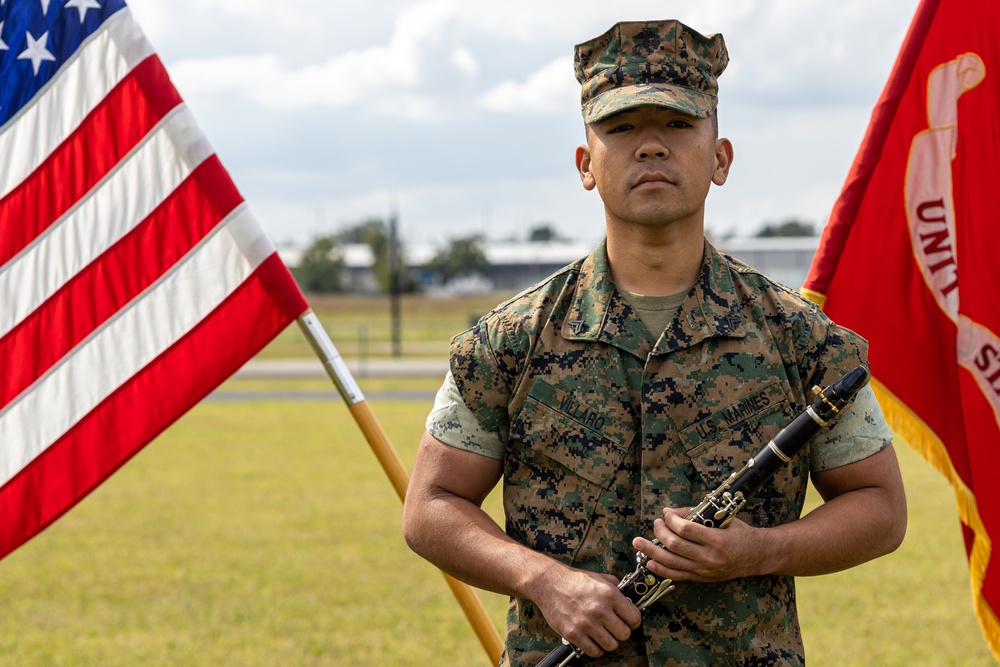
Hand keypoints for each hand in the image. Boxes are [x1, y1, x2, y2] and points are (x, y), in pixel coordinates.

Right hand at [528, 563, 641, 658]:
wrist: (549, 583)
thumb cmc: (575, 580)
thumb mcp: (600, 577)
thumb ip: (617, 588)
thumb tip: (631, 599)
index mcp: (609, 594)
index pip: (634, 618)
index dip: (633, 621)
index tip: (629, 621)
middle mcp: (599, 609)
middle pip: (625, 634)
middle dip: (621, 632)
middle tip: (615, 628)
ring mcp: (586, 623)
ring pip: (611, 645)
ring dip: (609, 641)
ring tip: (603, 634)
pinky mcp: (573, 633)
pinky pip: (594, 651)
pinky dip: (596, 648)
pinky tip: (593, 640)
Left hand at [631, 507, 769, 582]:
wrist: (757, 556)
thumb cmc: (740, 533)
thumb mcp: (723, 519)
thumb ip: (698, 515)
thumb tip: (673, 512)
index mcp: (717, 540)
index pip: (686, 529)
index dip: (672, 520)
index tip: (666, 513)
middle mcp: (710, 557)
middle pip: (675, 545)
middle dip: (660, 532)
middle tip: (655, 524)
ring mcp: (705, 570)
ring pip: (672, 562)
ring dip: (652, 551)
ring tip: (638, 542)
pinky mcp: (702, 578)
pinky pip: (677, 576)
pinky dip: (661, 569)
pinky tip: (649, 562)